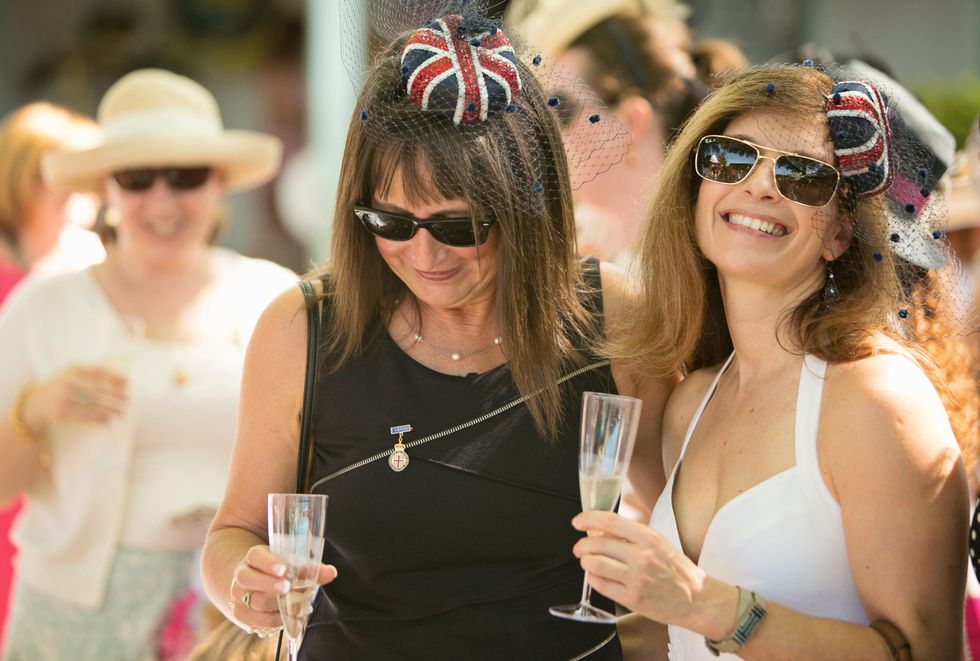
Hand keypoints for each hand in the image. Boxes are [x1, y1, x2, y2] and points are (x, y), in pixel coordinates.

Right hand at [20, 365, 127, 434]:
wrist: (35, 403)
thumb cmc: (63, 386)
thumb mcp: (74, 375)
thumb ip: (95, 375)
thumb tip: (125, 381)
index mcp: (73, 369)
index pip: (98, 370)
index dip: (114, 376)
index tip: (128, 382)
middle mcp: (67, 381)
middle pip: (97, 388)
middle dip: (114, 395)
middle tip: (128, 400)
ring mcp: (62, 397)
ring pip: (92, 404)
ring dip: (110, 409)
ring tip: (122, 412)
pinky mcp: (60, 412)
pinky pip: (83, 416)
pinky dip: (97, 418)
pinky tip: (108, 420)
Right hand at [228, 544, 337, 631]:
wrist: (257, 583)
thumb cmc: (279, 570)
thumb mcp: (291, 564)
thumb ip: (310, 568)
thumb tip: (331, 572)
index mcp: (254, 557)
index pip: (256, 556)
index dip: (268, 563)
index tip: (284, 569)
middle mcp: (242, 574)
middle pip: (247, 578)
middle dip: (268, 584)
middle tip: (287, 588)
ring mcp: (239, 595)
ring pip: (253, 601)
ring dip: (276, 605)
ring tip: (297, 605)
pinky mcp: (241, 613)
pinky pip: (255, 620)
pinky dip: (273, 620)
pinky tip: (288, 618)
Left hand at [572, 511, 735, 636]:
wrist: (697, 599)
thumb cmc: (677, 570)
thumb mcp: (659, 543)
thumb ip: (632, 536)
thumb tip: (601, 530)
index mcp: (648, 538)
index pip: (609, 522)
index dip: (588, 520)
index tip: (578, 522)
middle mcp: (642, 556)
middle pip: (597, 544)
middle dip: (581, 545)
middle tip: (580, 548)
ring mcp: (636, 578)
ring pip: (595, 564)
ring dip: (584, 561)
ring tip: (586, 561)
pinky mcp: (632, 599)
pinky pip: (601, 585)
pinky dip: (592, 578)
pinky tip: (596, 576)